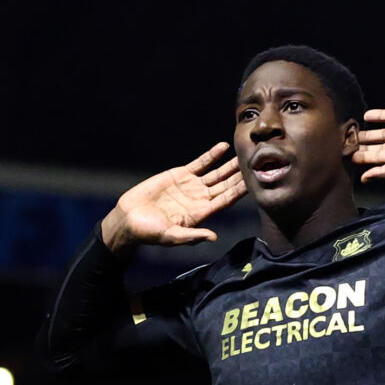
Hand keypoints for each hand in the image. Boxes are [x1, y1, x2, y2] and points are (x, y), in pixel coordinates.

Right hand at [102, 146, 243, 249]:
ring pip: (216, 173)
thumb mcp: (172, 236)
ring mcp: (191, 186)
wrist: (129, 219)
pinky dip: (211, 155)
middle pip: (225, 185)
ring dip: (229, 165)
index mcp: (202, 214)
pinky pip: (199, 163)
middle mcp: (200, 199)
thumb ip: (193, 237)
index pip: (226, 200)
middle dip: (239, 176)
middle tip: (255, 164)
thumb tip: (214, 237)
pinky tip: (222, 147)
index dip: (239, 192)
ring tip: (243, 153)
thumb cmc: (150, 233)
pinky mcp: (180, 175)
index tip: (253, 182)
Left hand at [354, 97, 384, 182]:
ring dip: (369, 133)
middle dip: (364, 147)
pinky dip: (378, 116)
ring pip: (381, 132)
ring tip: (353, 131)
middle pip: (378, 146)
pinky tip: (366, 116)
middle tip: (346, 143)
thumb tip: (363, 180)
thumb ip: (383, 172)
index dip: (363, 158)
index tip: (347, 156)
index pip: (377, 159)